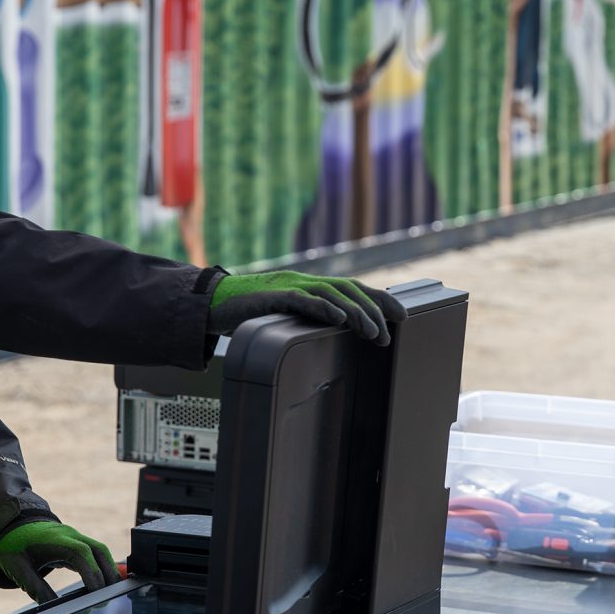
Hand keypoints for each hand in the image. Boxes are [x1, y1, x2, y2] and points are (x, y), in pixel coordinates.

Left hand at [0, 521, 117, 603]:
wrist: (10, 525)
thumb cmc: (13, 547)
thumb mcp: (18, 569)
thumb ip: (36, 588)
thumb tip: (55, 609)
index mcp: (56, 540)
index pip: (82, 554)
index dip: (92, 573)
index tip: (96, 595)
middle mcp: (70, 536)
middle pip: (99, 551)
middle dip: (108, 573)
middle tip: (110, 597)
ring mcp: (75, 538)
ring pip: (100, 552)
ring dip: (108, 570)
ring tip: (110, 594)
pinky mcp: (76, 544)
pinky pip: (95, 554)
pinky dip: (102, 568)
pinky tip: (103, 584)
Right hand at [207, 271, 406, 345]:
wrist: (212, 304)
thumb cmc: (248, 312)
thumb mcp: (286, 317)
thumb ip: (309, 319)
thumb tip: (339, 332)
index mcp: (311, 287)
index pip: (353, 290)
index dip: (380, 300)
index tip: (402, 316)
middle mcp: (305, 282)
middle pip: (349, 289)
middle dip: (374, 309)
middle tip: (390, 331)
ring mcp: (290, 286)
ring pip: (332, 294)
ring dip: (355, 312)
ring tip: (372, 330)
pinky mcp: (273, 295)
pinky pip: (303, 299)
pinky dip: (323, 308)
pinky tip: (339, 318)